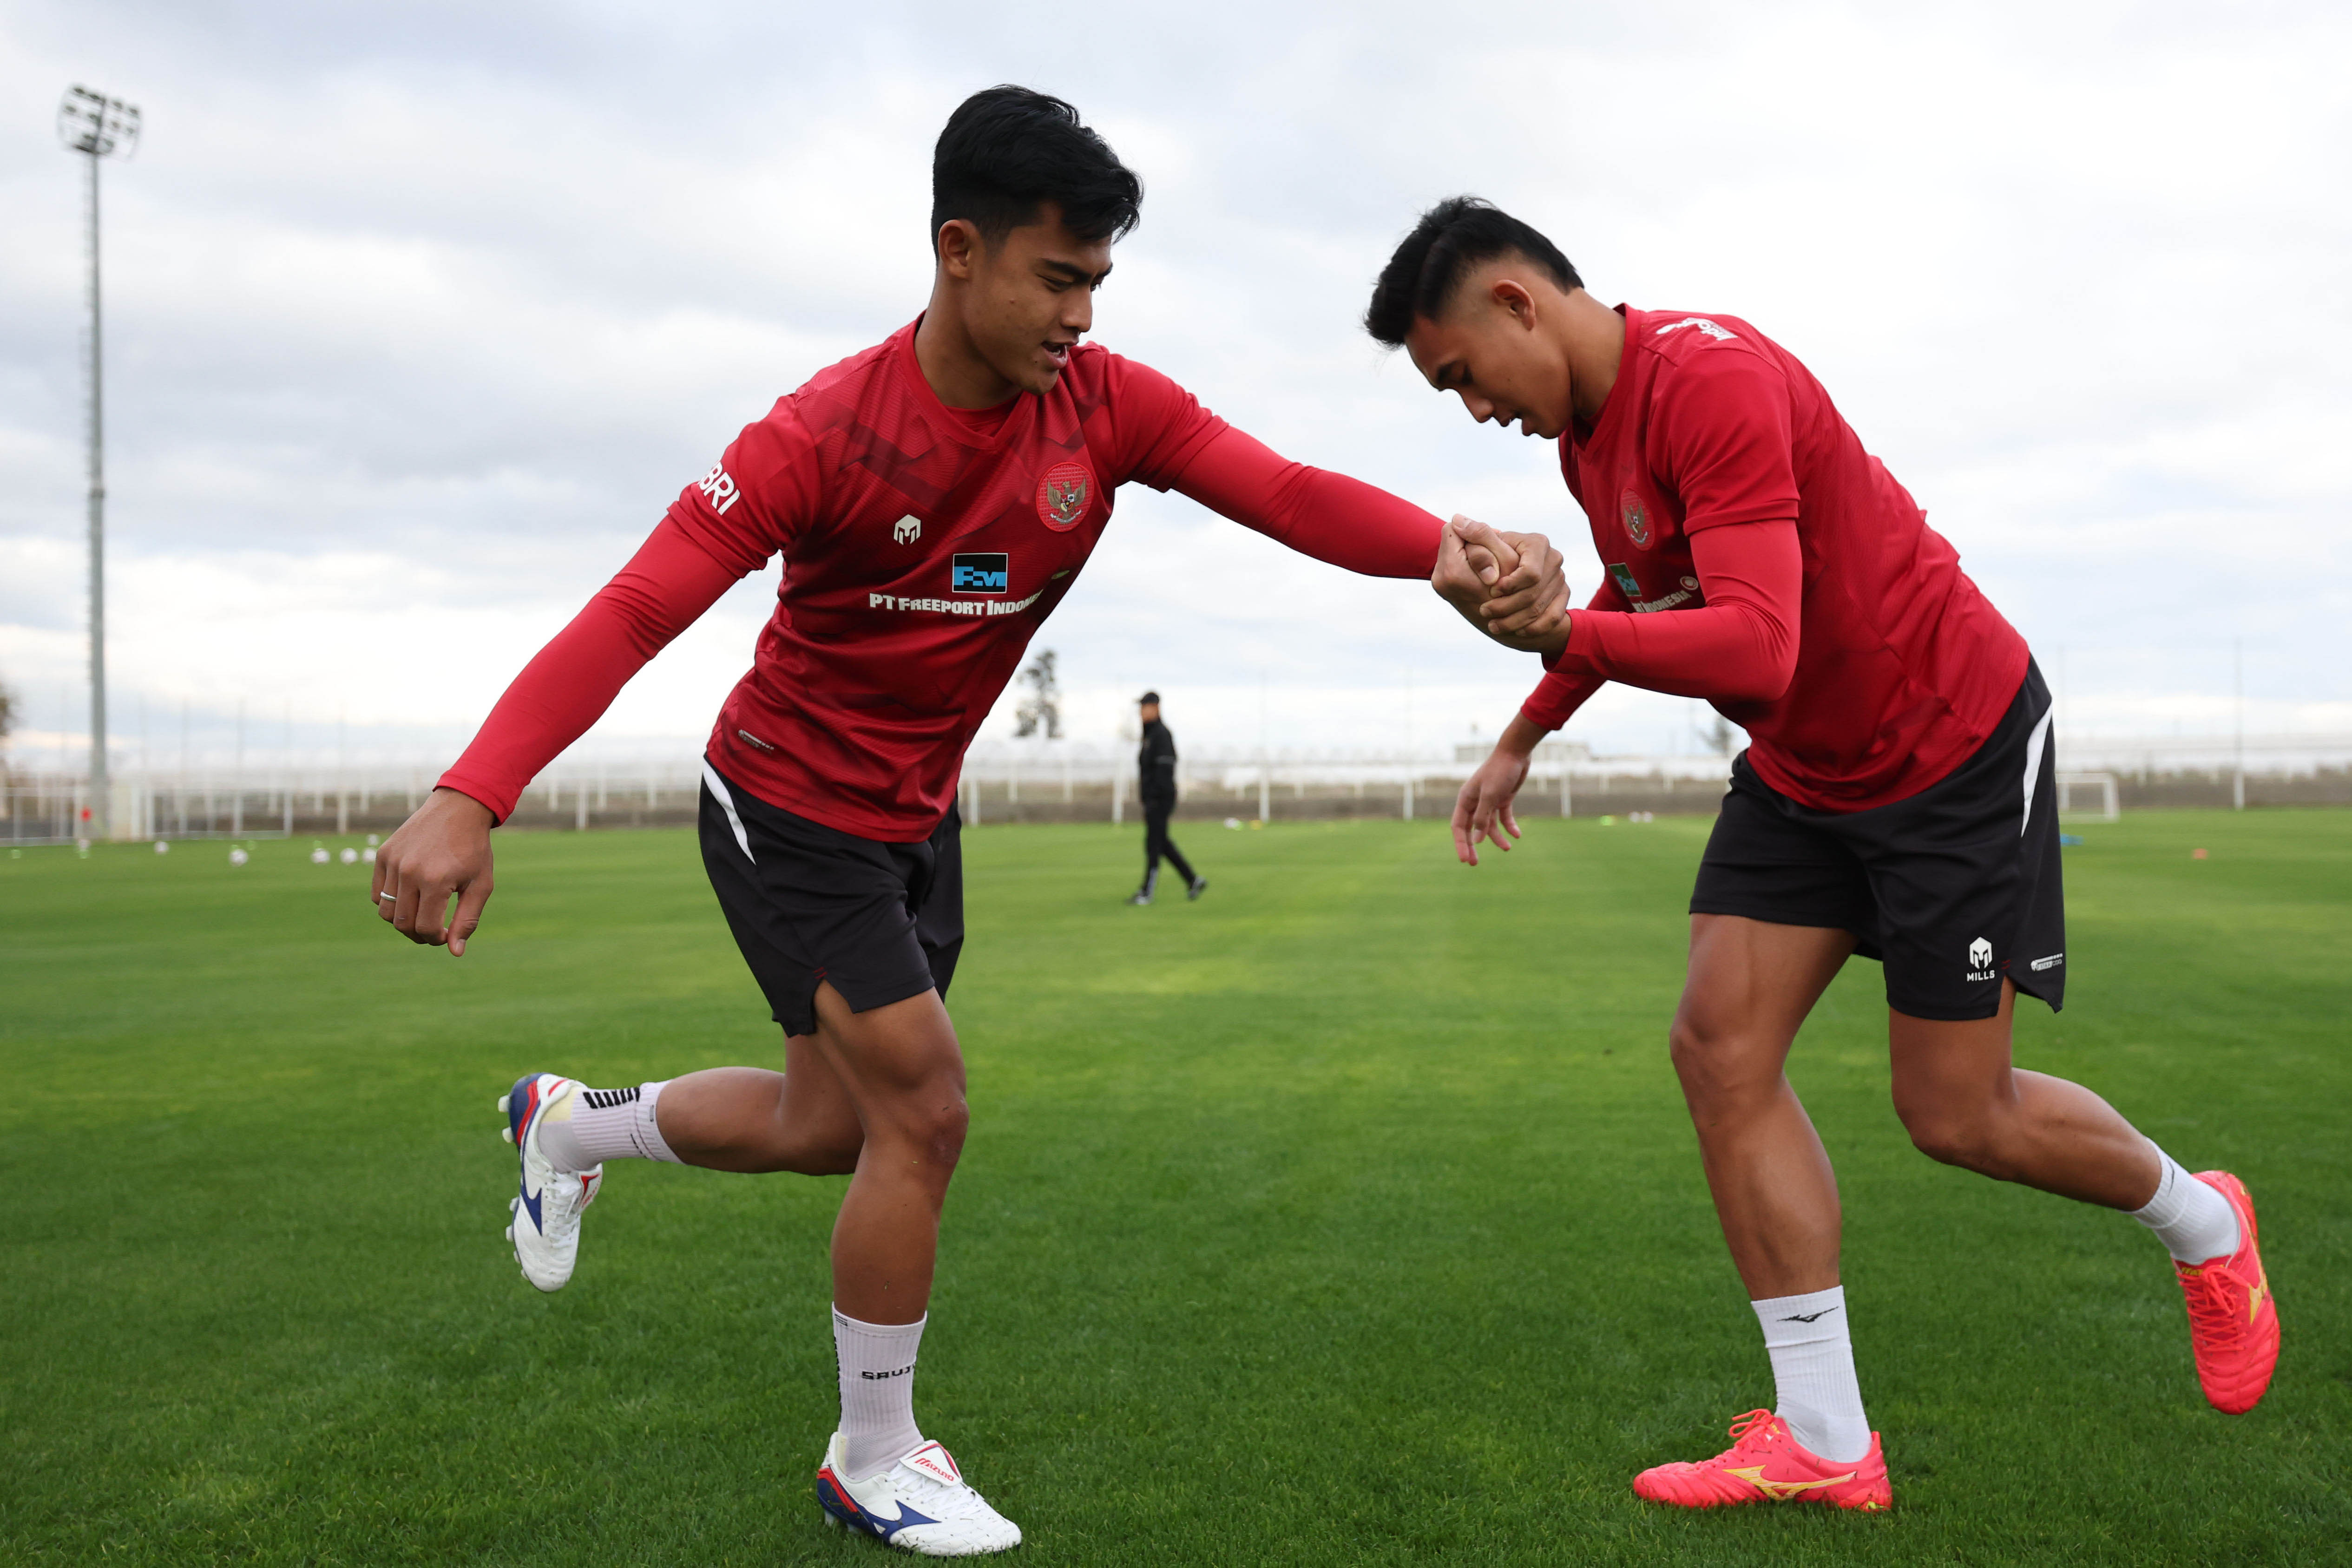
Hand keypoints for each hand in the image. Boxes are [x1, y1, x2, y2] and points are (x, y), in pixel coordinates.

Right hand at [371, 787, 496, 954]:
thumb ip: (467, 919)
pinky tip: (411, 896)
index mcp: (435, 881)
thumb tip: (455, 952)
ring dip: (403, 921)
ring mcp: (393, 862)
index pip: (425, 928)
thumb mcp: (481, 885)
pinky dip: (390, 902)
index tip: (446, 934)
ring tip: (422, 915)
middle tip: (434, 931)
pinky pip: (378, 893)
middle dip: (419, 935)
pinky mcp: (383, 854)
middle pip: (402, 924)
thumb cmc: (474, 849)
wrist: (458, 808)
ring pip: (386, 912)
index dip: (436, 939)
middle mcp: (409, 871)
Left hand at [1432, 516, 1570, 653]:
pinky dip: (1533, 628)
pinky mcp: (1563, 596)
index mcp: (1536, 543)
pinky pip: (1552, 618)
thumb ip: (1474, 537)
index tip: (1491, 590)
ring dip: (1514, 621)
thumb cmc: (1491, 559)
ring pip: (1541, 609)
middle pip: (1534, 594)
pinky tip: (1515, 632)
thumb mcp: (1483, 546)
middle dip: (1507, 607)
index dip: (1510, 585)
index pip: (1531, 573)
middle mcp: (1553, 558)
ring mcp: (1560, 578)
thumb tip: (1457, 520)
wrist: (1511, 580)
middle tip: (1484, 612)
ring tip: (1492, 625)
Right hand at [1452, 742, 1532, 866]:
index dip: (1460, 844)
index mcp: (1466, 799)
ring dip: (1496, 838)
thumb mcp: (1491, 795)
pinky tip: (1517, 835)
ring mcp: (1489, 801)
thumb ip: (1483, 817)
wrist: (1516, 753)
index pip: (1459, 827)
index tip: (1465, 860)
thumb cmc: (1500, 771)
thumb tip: (1478, 838)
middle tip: (1474, 863)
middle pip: (1471, 829)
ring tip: (1507, 848)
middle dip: (1473, 846)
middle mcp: (1475, 802)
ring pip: (1489, 825)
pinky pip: (1504, 818)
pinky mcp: (1502, 799)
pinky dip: (1509, 827)